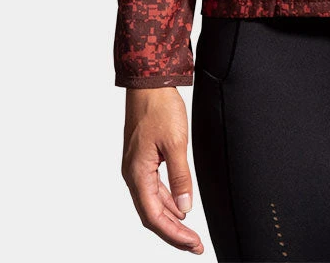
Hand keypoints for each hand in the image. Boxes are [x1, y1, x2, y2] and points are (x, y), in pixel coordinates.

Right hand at [121, 86, 204, 253]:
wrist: (149, 84)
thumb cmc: (159, 108)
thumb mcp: (176, 142)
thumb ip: (181, 176)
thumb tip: (186, 208)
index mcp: (138, 174)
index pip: (154, 216)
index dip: (174, 234)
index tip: (192, 244)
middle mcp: (134, 174)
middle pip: (152, 214)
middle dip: (173, 232)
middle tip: (194, 245)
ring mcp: (138, 167)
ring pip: (153, 202)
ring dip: (171, 219)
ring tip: (190, 233)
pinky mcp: (144, 159)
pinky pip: (155, 188)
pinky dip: (168, 201)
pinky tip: (180, 206)